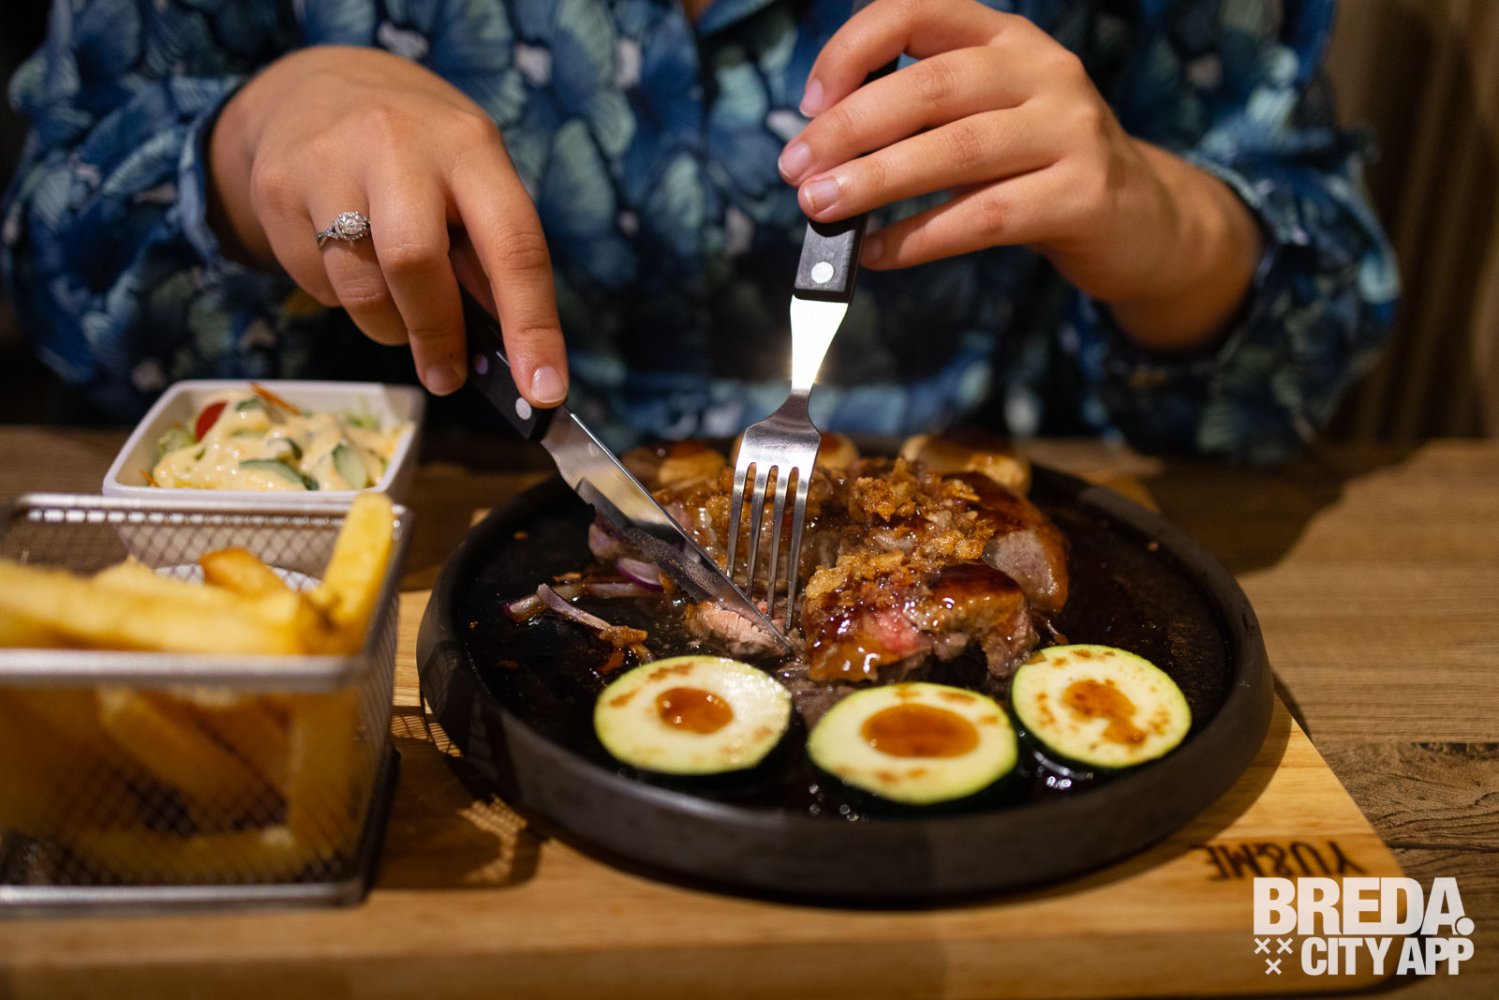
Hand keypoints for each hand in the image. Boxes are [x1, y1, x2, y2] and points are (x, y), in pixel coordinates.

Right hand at [207, 46, 566, 402]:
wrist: (314, 88)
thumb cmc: (419, 154)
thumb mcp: (472, 178)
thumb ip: (490, 256)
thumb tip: (513, 357)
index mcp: (469, 146)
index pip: (514, 244)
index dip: (533, 325)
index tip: (544, 390)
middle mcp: (398, 144)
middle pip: (417, 264)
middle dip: (438, 334)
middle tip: (446, 375)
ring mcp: (327, 162)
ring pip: (360, 288)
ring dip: (387, 326)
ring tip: (398, 313)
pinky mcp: (275, 191)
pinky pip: (316, 283)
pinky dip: (342, 300)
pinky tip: (350, 267)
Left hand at [779, 0, 1262, 350]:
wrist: (1140, 217)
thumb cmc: (1037, 167)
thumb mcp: (986, 117)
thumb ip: (919, 120)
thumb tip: (821, 156)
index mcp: (1006, 38)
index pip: (918, 10)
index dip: (855, 49)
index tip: (810, 100)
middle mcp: (1042, 71)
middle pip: (931, 87)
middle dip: (850, 129)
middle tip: (795, 170)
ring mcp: (1069, 130)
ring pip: (957, 151)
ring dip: (877, 181)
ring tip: (822, 209)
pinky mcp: (1083, 195)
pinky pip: (986, 217)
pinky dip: (921, 237)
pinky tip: (877, 254)